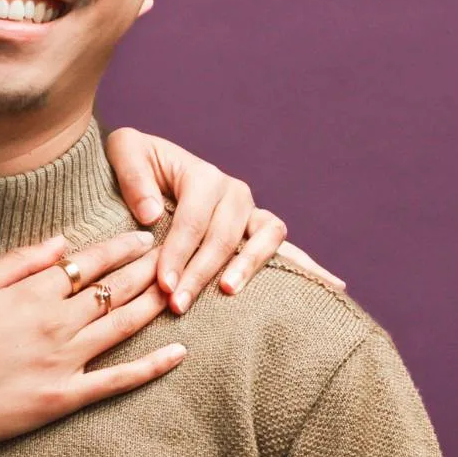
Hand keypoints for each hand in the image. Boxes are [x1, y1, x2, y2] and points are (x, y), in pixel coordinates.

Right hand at [0, 232, 184, 456]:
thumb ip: (17, 262)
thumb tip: (62, 242)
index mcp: (28, 293)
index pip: (87, 262)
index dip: (120, 247)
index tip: (143, 235)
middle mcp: (52, 323)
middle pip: (113, 289)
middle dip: (148, 268)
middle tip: (176, 253)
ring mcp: (62, 362)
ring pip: (122, 326)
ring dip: (154, 304)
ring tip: (180, 288)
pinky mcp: (63, 398)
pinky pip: (117, 381)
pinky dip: (151, 366)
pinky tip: (178, 352)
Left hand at [104, 127, 346, 312]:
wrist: (148, 166)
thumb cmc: (136, 161)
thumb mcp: (124, 151)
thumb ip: (133, 175)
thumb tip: (151, 213)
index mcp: (203, 174)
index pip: (193, 220)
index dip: (178, 253)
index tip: (164, 286)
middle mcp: (233, 192)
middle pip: (224, 236)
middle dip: (201, 273)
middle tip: (179, 305)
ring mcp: (250, 211)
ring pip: (265, 238)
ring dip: (249, 268)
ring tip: (228, 294)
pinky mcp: (257, 229)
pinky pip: (284, 246)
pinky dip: (308, 265)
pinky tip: (333, 286)